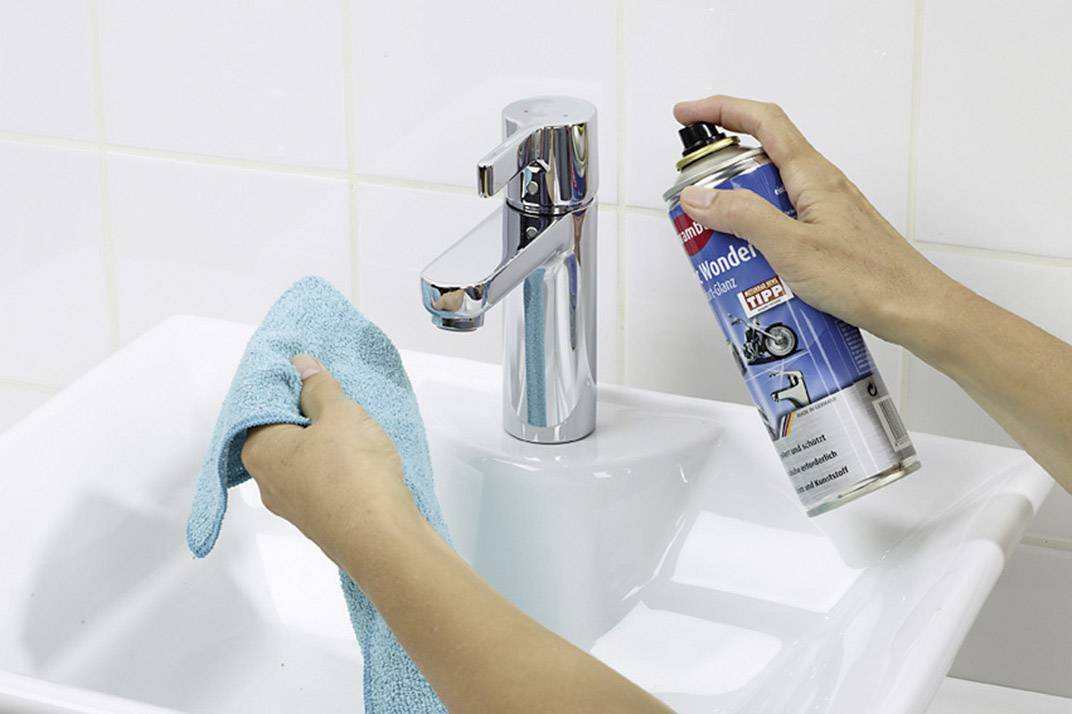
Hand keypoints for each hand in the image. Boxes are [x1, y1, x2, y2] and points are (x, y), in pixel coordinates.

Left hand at [240, 354, 418, 564]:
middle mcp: (267, 482)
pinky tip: (362, 458)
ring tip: (357, 428)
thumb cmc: (355, 475)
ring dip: (327, 441)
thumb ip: (319, 387)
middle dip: (310, 414)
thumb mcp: (341, 414)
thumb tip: (301, 367)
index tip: (314, 373)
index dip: (289, 385)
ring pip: (305, 459)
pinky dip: (338, 466)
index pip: (262, 405)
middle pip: (283, 434)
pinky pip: (323, 481)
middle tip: (340, 399)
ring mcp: (294, 506)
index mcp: (259, 451)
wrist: (384, 540)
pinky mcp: (321, 520)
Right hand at [673, 95, 960, 349]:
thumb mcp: (791, 248)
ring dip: (737, 214)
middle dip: (720, 176)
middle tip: (694, 202)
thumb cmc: (868, 279)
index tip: (686, 116)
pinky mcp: (827, 238)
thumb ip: (743, 217)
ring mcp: (824, 212)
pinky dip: (757, 238)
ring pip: (768, 197)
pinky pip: (781, 225)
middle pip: (759, 160)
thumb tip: (698, 196)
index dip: (720, 111)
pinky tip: (751, 267)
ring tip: (718, 244)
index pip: (761, 122)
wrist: (915, 310)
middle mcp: (818, 186)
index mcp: (812, 176)